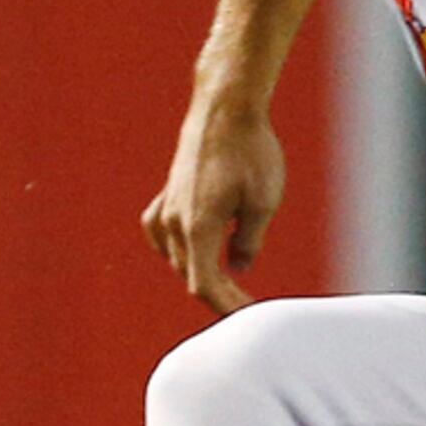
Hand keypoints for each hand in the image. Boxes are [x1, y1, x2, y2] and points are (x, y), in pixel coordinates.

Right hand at [142, 102, 285, 314]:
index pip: (204, 286)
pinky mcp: (165, 195)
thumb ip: (249, 242)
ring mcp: (165, 208)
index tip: (248, 316)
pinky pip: (162, 235)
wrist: (225, 109)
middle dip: (220, 292)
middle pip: (192, 274)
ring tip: (229, 282)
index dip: (226, 307)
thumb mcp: (263, 201)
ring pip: (177, 258)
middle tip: (251, 305)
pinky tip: (190, 249)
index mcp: (197, 228)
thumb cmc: (250, 151)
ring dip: (200, 272)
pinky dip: (176, 249)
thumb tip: (237, 268)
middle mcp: (174, 222)